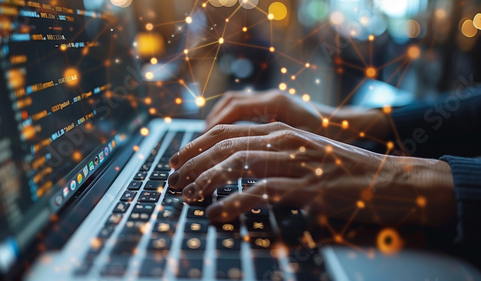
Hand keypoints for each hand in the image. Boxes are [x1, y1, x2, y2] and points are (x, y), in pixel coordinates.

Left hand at [169, 122, 455, 225]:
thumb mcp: (306, 153)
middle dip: (192, 163)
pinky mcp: (308, 188)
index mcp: (281, 131)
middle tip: (173, 180)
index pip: (226, 132)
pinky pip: (260, 193)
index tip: (177, 160)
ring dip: (206, 181)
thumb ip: (274, 154)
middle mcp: (285, 141)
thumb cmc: (345, 170)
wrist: (391, 180)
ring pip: (237, 165)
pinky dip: (233, 203)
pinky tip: (217, 213)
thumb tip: (238, 167)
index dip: (195, 145)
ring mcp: (296, 164)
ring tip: (187, 195)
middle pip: (224, 146)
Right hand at [206, 89, 390, 141]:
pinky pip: (240, 110)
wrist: (348, 126)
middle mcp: (271, 98)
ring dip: (215, 124)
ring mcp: (270, 101)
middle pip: (228, 106)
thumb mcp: (306, 147)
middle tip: (193, 151)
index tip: (202, 150)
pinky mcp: (270, 108)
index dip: (215, 130)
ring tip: (202, 146)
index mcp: (278, 104)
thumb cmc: (332, 138)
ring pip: (232, 105)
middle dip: (208, 129)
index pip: (235, 110)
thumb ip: (278, 150)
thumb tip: (246, 163)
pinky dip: (227, 123)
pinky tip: (221, 141)